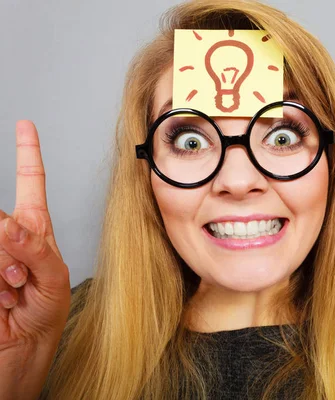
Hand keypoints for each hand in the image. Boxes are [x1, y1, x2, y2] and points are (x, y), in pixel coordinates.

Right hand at [0, 121, 70, 398]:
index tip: (25, 125)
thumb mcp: (52, 285)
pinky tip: (0, 302)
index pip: (31, 186)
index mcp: (36, 236)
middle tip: (18, 282)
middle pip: (1, 219)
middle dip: (10, 252)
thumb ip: (36, 250)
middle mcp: (7, 242)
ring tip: (10, 295)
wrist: (15, 364)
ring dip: (1, 271)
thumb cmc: (42, 324)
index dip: (28, 154)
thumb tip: (10, 222)